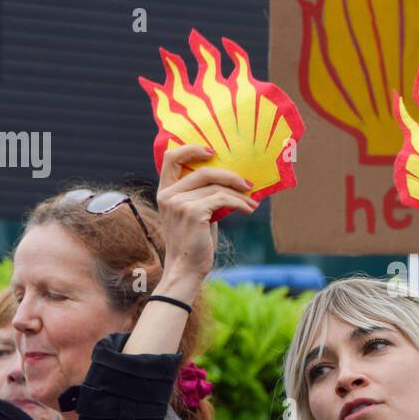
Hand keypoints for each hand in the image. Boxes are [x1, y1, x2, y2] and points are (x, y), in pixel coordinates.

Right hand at [156, 144, 257, 289]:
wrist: (186, 270)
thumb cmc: (194, 243)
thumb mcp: (195, 214)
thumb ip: (202, 196)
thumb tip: (229, 181)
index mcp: (166, 192)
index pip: (171, 158)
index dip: (192, 149)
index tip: (212, 151)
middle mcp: (169, 195)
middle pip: (203, 170)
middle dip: (230, 175)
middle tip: (247, 183)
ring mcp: (179, 203)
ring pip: (216, 187)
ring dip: (239, 194)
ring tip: (252, 203)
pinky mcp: (193, 212)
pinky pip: (222, 199)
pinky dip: (240, 204)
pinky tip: (248, 210)